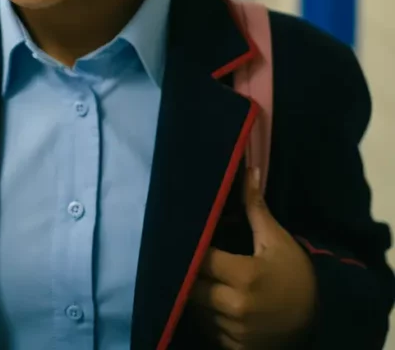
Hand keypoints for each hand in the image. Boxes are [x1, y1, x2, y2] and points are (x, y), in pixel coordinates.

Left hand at [190, 168, 317, 348]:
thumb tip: (249, 170)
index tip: (184, 232)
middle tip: (183, 252)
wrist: (319, 319)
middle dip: (186, 270)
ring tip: (194, 273)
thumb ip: (255, 208)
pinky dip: (206, 314)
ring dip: (194, 292)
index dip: (191, 246)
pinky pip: (207, 328)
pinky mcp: (235, 347)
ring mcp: (234, 332)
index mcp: (245, 277)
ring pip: (196, 308)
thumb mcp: (277, 240)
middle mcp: (235, 307)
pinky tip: (210, 298)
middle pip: (191, 285)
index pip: (201, 259)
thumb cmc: (296, 274)